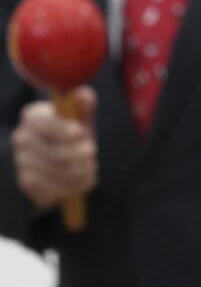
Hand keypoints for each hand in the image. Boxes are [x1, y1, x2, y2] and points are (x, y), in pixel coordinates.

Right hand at [11, 86, 97, 209]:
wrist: (62, 151)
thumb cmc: (74, 128)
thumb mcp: (81, 114)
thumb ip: (84, 104)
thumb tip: (81, 95)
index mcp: (33, 116)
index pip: (44, 124)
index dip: (64, 130)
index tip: (82, 132)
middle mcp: (22, 138)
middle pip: (54, 153)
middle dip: (80, 154)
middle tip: (93, 151)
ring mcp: (21, 163)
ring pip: (56, 173)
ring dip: (80, 173)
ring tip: (92, 167)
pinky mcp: (27, 184)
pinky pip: (52, 190)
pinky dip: (72, 187)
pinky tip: (82, 180)